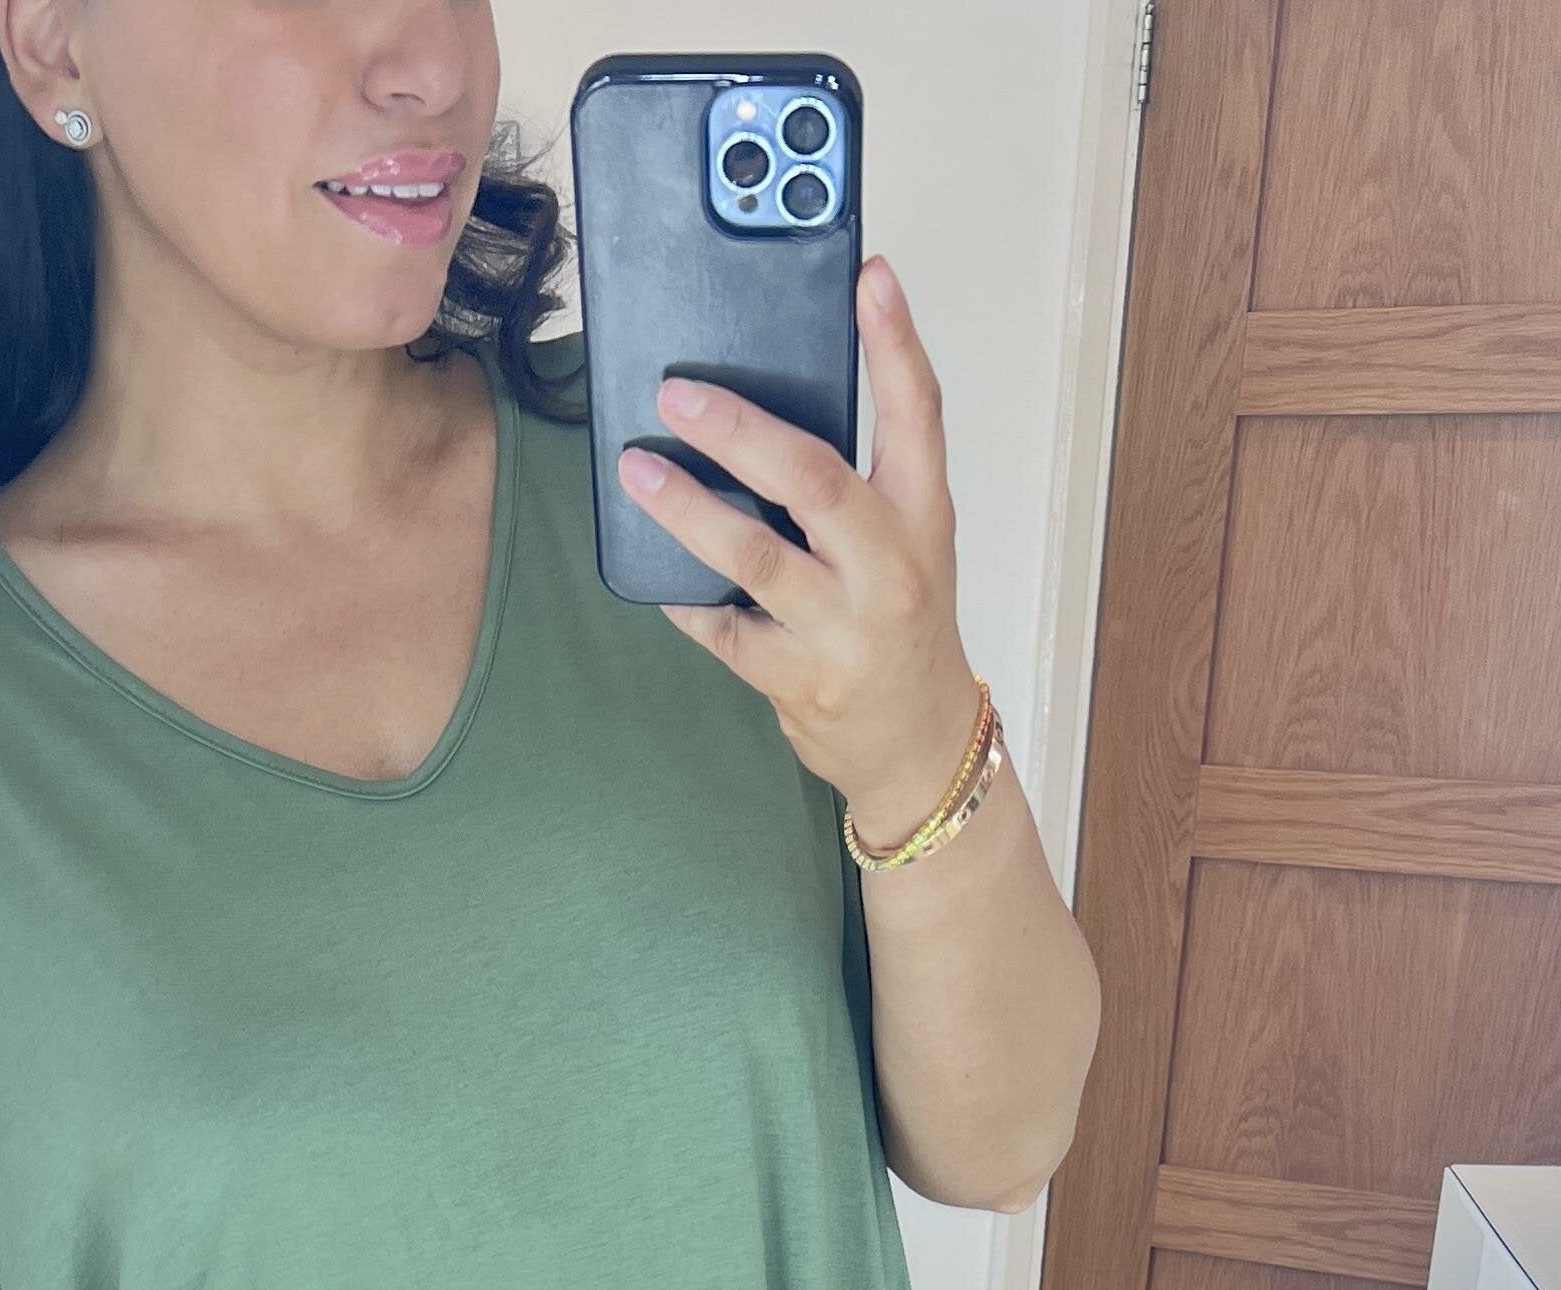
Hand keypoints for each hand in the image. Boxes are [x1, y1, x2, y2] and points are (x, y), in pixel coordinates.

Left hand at [616, 255, 982, 849]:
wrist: (918, 744)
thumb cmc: (904, 624)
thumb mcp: (909, 540)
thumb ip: (862, 478)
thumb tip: (770, 404)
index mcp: (924, 516)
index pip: (919, 413)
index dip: (895, 340)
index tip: (868, 274)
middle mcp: (891, 568)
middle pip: (814, 479)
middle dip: (740, 429)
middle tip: (677, 394)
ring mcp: (845, 629)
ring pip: (755, 557)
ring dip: (687, 509)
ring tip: (636, 470)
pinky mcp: (800, 680)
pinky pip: (724, 630)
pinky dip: (684, 597)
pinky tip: (652, 568)